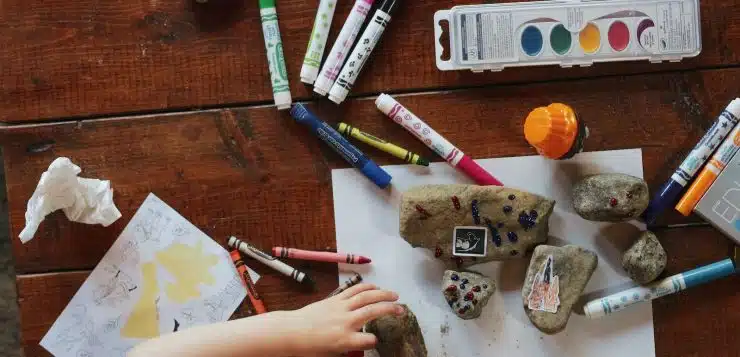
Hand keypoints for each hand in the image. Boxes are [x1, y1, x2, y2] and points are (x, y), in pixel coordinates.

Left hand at [277, 283, 402, 355]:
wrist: (291, 332)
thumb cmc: (310, 348)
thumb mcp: (332, 355)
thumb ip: (349, 349)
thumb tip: (362, 345)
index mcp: (345, 340)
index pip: (369, 340)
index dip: (374, 341)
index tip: (374, 341)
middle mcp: (345, 321)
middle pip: (373, 311)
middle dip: (390, 309)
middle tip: (402, 310)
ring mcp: (340, 308)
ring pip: (366, 296)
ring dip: (383, 293)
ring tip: (396, 295)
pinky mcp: (335, 299)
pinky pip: (354, 290)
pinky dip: (367, 286)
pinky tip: (376, 286)